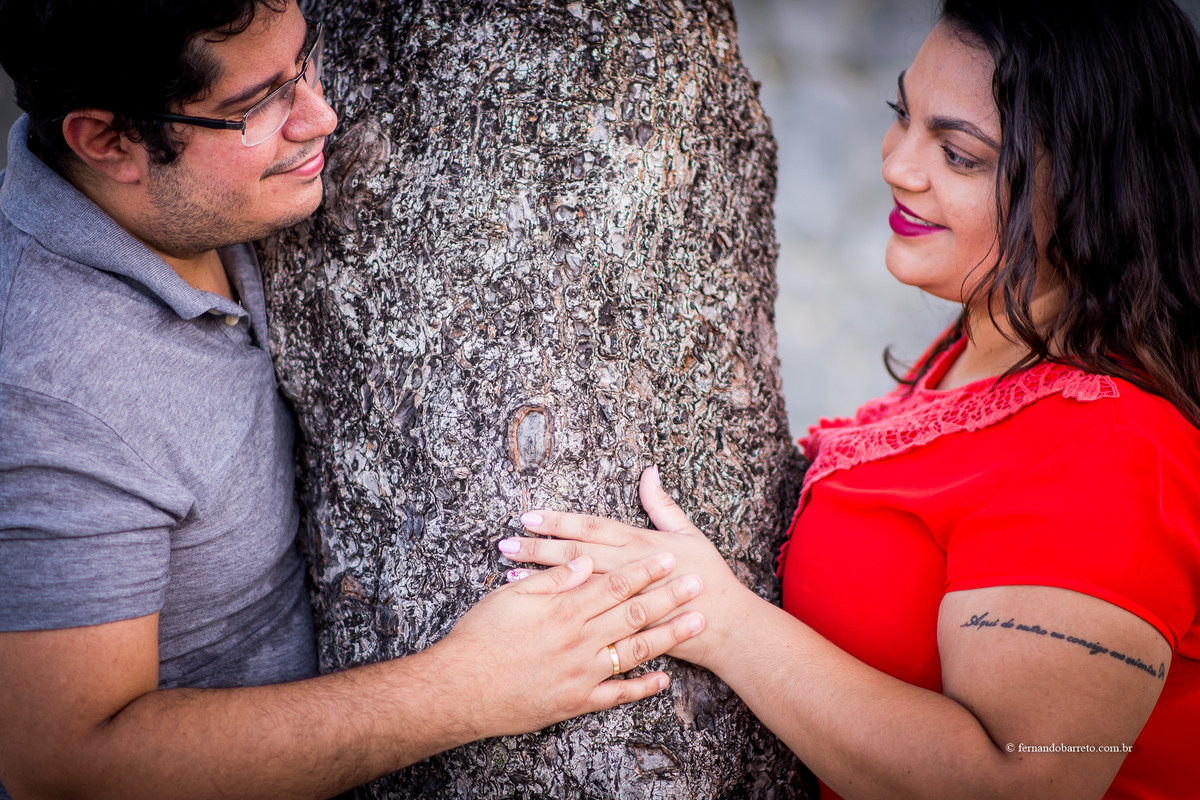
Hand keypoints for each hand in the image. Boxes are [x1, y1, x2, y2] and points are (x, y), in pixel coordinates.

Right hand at [432, 549, 705, 738]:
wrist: (459, 690)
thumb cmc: (479, 637)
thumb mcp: (511, 597)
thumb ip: (552, 580)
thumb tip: (582, 562)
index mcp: (564, 610)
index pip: (613, 584)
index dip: (643, 570)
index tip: (668, 558)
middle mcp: (579, 641)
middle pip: (633, 613)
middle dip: (668, 597)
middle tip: (698, 584)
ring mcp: (581, 673)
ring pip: (634, 651)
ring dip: (668, 636)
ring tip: (696, 623)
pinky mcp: (575, 701)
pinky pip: (616, 695)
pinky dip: (641, 688)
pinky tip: (664, 679)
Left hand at [498, 467, 755, 669]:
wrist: (726, 626)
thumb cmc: (709, 577)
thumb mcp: (690, 535)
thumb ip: (663, 505)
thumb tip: (649, 472)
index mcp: (641, 544)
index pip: (592, 528)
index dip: (559, 521)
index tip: (530, 516)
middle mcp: (629, 569)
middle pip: (575, 555)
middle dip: (539, 548)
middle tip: (506, 542)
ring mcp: (626, 600)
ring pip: (577, 586)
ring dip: (542, 579)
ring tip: (509, 573)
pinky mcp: (626, 627)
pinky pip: (587, 618)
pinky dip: (562, 610)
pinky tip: (538, 607)